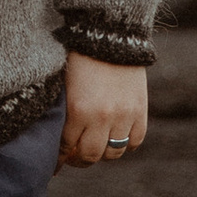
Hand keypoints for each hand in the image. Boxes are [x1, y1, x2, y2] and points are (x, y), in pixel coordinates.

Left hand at [61, 53, 148, 167]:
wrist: (109, 34)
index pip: (65, 147)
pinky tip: (117, 137)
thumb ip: (62, 112)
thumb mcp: (64, 85)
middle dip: (79, 159)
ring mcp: (123, 115)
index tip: (56, 162)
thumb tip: (56, 140)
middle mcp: (101, 117)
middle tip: (75, 156)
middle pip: (90, 156)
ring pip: (113, 153)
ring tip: (97, 146)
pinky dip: (126, 144)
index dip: (59, 157)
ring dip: (103, 153)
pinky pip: (135, 141)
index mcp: (78, 110)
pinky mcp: (140, 110)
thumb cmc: (79, 57)